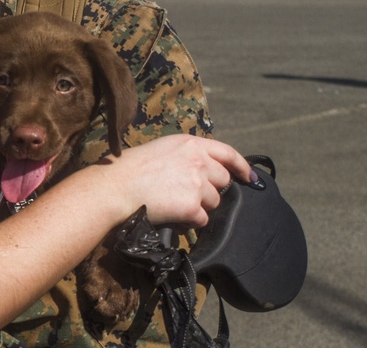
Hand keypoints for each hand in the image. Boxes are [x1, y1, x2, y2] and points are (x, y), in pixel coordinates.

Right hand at [101, 135, 250, 226]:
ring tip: (173, 203)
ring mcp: (197, 184)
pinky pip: (201, 219)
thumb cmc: (130, 168)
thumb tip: (203, 171)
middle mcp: (199, 161)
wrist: (116, 187)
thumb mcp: (162, 150)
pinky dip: (189, 221)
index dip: (242, 166)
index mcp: (190, 144)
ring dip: (198, 206)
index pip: (228, 153)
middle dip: (211, 190)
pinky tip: (171, 214)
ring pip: (213, 202)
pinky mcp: (192, 206)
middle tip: (187, 194)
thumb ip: (186, 156)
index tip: (250, 177)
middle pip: (223, 181)